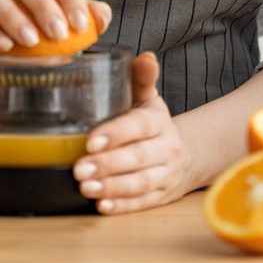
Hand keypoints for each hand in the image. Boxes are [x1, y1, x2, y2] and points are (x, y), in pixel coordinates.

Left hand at [73, 52, 191, 213]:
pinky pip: (143, 202)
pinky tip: (101, 206)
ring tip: (85, 187)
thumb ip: (140, 78)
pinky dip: (122, 206)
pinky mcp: (162, 196)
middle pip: (138, 158)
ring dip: (112, 187)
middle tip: (79, 168)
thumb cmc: (152, 122)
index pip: (138, 126)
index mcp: (158, 120)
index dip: (116, 134)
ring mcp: (166, 174)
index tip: (91, 141)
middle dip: (108, 165)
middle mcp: (166, 148)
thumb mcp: (148, 98)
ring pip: (140, 183)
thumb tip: (145, 56)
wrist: (183, 152)